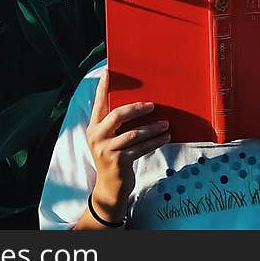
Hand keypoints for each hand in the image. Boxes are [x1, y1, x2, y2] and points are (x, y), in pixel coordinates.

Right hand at [86, 67, 170, 221]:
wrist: (109, 189)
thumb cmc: (114, 157)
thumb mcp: (110, 139)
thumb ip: (117, 124)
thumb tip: (141, 103)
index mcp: (94, 127)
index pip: (99, 102)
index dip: (103, 87)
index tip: (108, 71)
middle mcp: (97, 136)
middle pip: (117, 114)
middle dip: (136, 108)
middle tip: (152, 105)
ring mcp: (106, 150)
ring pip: (134, 133)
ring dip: (152, 128)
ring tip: (166, 124)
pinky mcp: (118, 161)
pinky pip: (141, 148)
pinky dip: (155, 142)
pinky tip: (166, 137)